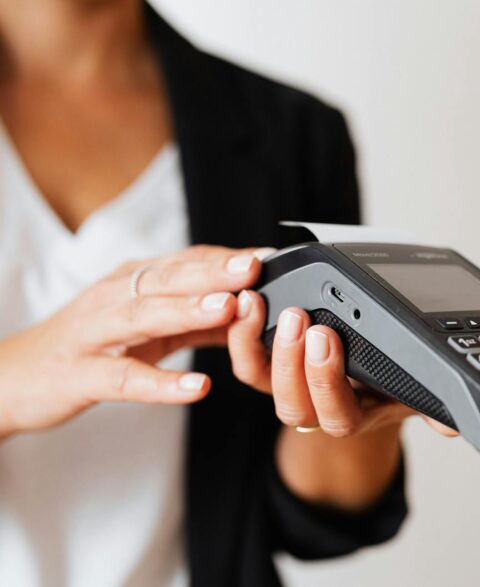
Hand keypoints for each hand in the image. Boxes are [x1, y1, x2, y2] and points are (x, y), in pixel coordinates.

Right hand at [0, 246, 266, 438]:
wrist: (13, 378)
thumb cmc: (89, 347)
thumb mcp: (146, 327)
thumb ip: (196, 318)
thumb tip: (251, 308)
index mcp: (132, 282)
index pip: (185, 261)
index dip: (226, 258)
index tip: (270, 255)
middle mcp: (114, 298)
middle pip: (168, 279)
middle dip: (213, 271)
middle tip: (255, 266)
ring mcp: (95, 334)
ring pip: (145, 316)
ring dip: (189, 310)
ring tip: (230, 308)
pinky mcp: (82, 375)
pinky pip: (126, 378)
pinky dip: (163, 383)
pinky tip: (198, 386)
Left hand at [227, 274, 479, 435]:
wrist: (378, 376)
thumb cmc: (405, 365)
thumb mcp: (438, 353)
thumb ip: (465, 337)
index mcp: (363, 410)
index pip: (339, 412)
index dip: (326, 382)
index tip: (330, 339)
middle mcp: (324, 406)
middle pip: (295, 405)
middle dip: (295, 363)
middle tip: (305, 320)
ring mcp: (294, 386)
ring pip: (264, 384)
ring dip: (261, 346)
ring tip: (266, 305)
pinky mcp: (271, 365)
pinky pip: (246, 360)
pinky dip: (241, 333)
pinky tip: (245, 299)